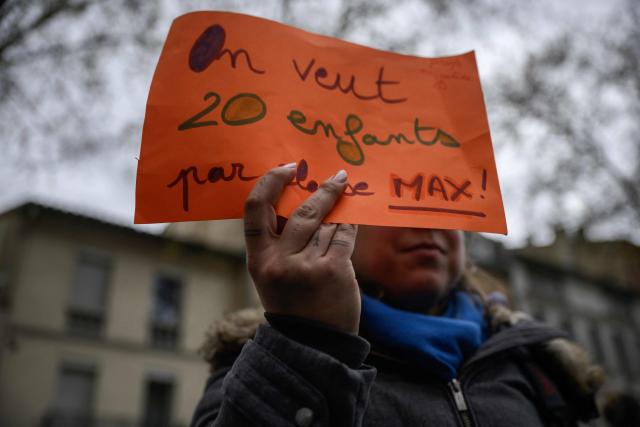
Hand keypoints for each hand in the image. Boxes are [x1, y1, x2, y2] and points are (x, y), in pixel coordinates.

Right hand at [243, 164, 359, 334]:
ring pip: (327, 223)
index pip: (254, 209)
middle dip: (323, 190)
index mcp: (258, 259)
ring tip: (347, 209)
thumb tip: (299, 196)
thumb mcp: (271, 273)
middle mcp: (280, 261)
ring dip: (339, 214)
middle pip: (301, 211)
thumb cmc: (292, 303)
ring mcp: (308, 266)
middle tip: (338, 177)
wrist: (313, 344)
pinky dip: (350, 225)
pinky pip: (344, 235)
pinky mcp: (334, 270)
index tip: (287, 168)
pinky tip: (353, 219)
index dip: (270, 182)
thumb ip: (278, 240)